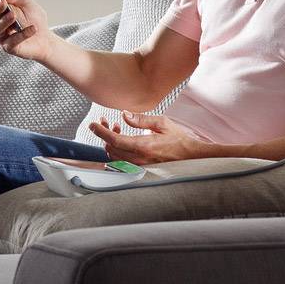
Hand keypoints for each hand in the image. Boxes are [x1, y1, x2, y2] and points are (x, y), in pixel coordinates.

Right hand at [0, 0, 50, 60]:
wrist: (45, 38)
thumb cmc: (34, 19)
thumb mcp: (26, 3)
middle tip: (2, 1)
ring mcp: (1, 36)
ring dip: (5, 21)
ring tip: (13, 15)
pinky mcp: (9, 48)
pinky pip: (13, 41)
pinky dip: (23, 34)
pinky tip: (32, 29)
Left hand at [87, 111, 203, 164]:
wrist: (191, 156)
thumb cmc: (179, 139)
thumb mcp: (162, 123)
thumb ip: (141, 119)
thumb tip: (124, 114)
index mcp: (143, 146)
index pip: (115, 140)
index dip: (101, 132)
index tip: (93, 125)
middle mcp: (139, 159)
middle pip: (111, 149)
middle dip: (104, 135)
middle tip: (105, 122)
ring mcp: (140, 166)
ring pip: (115, 156)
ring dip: (111, 142)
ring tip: (116, 128)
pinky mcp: (141, 168)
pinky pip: (122, 161)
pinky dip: (117, 150)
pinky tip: (123, 140)